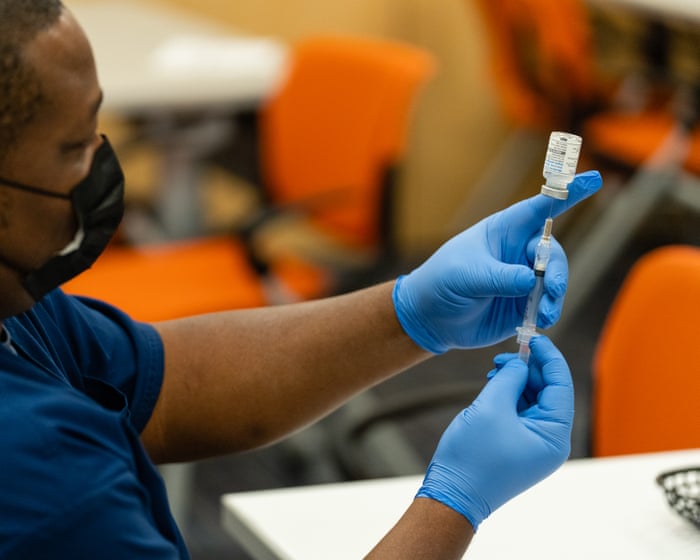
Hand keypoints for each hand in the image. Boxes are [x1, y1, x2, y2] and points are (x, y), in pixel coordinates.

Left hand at [393, 170, 601, 352]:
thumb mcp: (466, 275)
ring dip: (555, 295)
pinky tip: (542, 320)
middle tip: (553, 288)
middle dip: (558, 270)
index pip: (540, 208)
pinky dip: (550, 311)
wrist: (430, 318)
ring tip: (546, 312)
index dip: (567, 192)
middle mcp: (518, 251)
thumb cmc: (441, 283)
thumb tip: (530, 281)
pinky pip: (547, 303)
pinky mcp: (524, 303)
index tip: (593, 179)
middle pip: (553, 252)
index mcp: (503, 231)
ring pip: (554, 280)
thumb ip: (498, 277)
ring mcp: (523, 278)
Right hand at [416, 336, 573, 528]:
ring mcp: (534, 445)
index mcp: (553, 435)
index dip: (549, 357)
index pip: (561, 385)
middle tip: (506, 353)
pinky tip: (493, 386)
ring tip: (494, 371)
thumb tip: (520, 363)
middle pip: (549, 392)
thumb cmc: (472, 457)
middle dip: (529, 369)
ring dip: (517, 381)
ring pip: (533, 400)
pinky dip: (510, 395)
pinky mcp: (518, 445)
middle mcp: (550, 441)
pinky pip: (521, 412)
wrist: (452, 494)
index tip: (534, 338)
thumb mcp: (491, 407)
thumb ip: (509, 378)